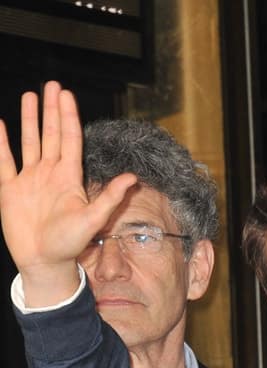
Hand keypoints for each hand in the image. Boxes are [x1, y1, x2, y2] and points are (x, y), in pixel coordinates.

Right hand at [0, 81, 136, 305]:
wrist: (44, 262)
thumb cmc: (69, 245)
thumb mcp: (93, 220)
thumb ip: (110, 198)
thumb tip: (133, 178)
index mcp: (68, 178)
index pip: (70, 139)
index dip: (68, 116)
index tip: (66, 94)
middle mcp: (50, 174)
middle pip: (51, 134)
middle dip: (51, 110)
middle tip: (52, 85)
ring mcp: (30, 180)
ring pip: (30, 142)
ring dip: (29, 119)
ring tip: (30, 96)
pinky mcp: (10, 189)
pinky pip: (4, 160)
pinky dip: (1, 143)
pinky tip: (0, 125)